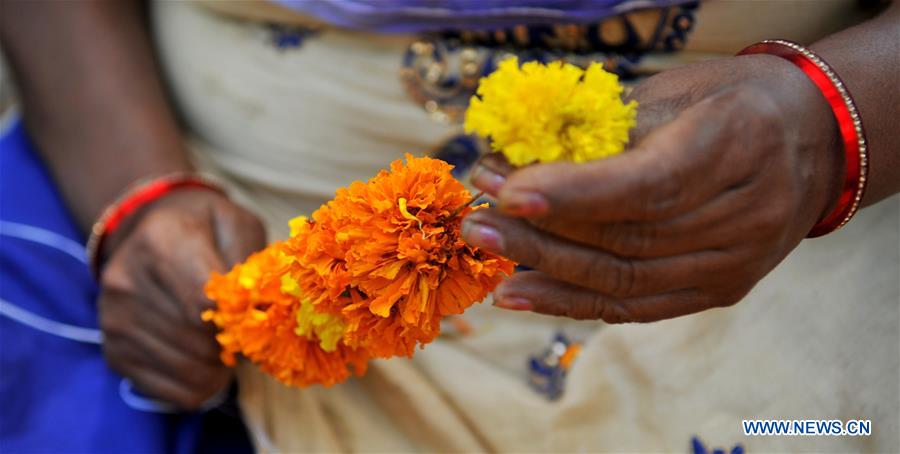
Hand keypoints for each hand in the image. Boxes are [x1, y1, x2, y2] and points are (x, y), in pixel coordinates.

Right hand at [97, 189, 265, 408]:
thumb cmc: (204, 229)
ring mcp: (114, 320)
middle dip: (232, 343)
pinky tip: (203, 359)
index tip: (253, 313)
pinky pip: (173, 392)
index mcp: (161, 241)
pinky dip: (200, 384)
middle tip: (242, 331)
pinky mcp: (113, 352)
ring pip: (190, 371)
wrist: (145, 231)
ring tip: (223, 343)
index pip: (205, 303)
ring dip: (219, 367)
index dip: (239, 318)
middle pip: (199, 341)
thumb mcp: (236, 224)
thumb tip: (262, 311)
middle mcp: (127, 281)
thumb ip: (252, 262)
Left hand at [462, 54, 843, 322]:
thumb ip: (606, 132)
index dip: (574, 193)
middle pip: (627, 239)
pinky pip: (636, 306)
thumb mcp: (676, 93)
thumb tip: (516, 161)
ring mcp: (737, 262)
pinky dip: (573, 302)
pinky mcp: (720, 290)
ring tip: (488, 251)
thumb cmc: (730, 103)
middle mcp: (747, 214)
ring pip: (625, 281)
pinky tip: (522, 293)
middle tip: (479, 218)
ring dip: (545, 270)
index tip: (508, 189)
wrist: (812, 142)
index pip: (647, 184)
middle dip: (540, 231)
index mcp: (739, 144)